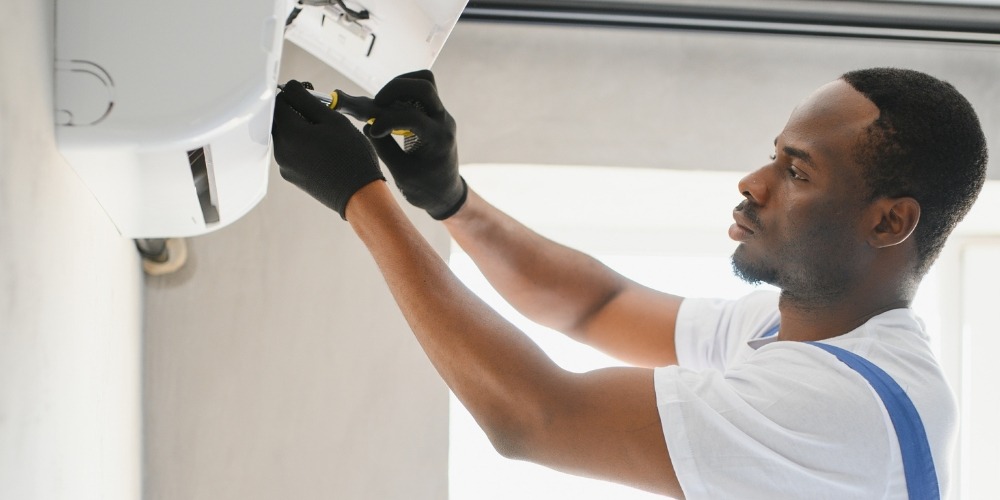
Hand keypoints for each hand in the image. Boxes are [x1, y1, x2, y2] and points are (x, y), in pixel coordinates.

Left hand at [271, 80, 383, 218]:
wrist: (360, 195)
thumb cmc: (352, 157)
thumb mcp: (333, 120)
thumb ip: (308, 100)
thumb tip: (291, 88)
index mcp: (290, 133)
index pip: (278, 101)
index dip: (293, 93)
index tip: (310, 94)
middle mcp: (281, 150)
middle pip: (279, 119)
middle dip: (295, 110)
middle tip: (319, 111)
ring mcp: (285, 166)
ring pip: (285, 136)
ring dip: (299, 128)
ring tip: (324, 132)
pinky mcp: (292, 176)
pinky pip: (291, 152)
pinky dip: (302, 145)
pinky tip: (323, 149)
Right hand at [366, 70, 466, 219]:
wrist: (446, 193)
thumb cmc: (425, 188)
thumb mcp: (401, 173)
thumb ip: (384, 148)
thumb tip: (369, 126)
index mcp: (438, 139)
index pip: (412, 117)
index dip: (387, 120)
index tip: (372, 131)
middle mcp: (444, 122)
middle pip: (424, 86)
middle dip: (396, 88)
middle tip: (377, 103)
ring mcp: (442, 115)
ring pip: (426, 81)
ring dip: (401, 84)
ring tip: (383, 101)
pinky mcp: (436, 113)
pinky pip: (422, 90)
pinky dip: (404, 90)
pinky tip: (390, 104)